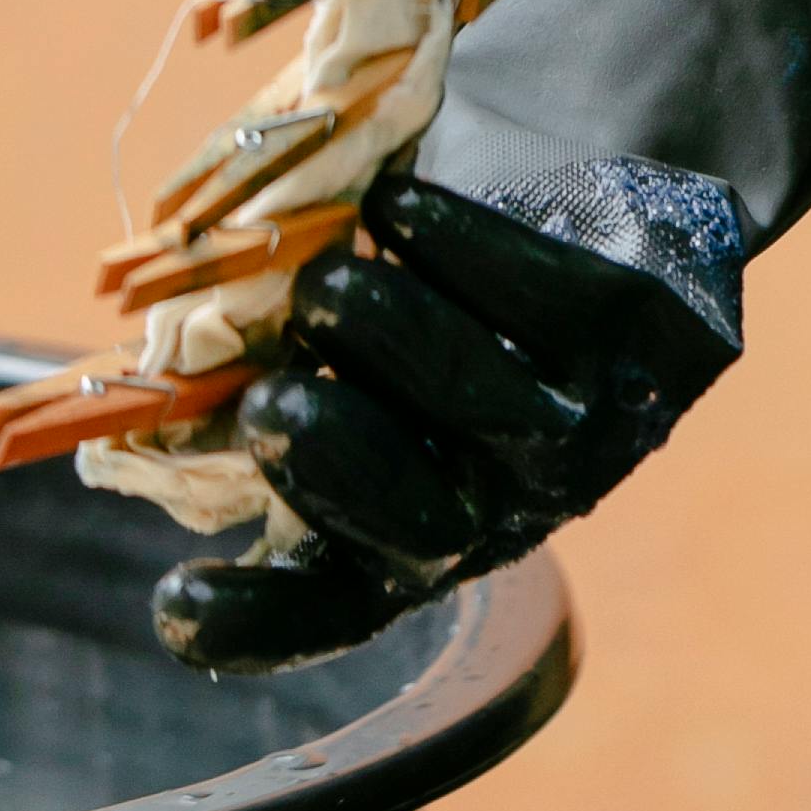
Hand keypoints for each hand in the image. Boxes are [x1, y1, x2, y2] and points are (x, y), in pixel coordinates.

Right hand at [152, 0, 810, 673]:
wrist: (601, 189)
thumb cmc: (421, 277)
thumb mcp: (334, 333)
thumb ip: (261, 352)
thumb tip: (162, 349)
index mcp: (398, 531)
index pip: (319, 607)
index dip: (251, 621)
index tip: (175, 601)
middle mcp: (499, 511)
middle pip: (412, 527)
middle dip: (332, 462)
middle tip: (271, 402)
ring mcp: (585, 433)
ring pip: (478, 403)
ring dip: (388, 337)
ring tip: (329, 278)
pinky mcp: (648, 338)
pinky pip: (541, 293)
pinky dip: (456, 244)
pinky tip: (395, 200)